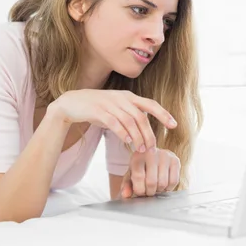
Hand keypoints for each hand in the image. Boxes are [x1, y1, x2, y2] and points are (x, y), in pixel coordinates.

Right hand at [50, 89, 176, 152]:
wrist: (71, 103)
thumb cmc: (96, 108)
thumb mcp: (116, 108)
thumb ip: (130, 115)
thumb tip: (145, 129)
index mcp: (128, 96)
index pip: (150, 104)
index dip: (163, 114)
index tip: (174, 125)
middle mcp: (121, 98)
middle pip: (141, 116)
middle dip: (149, 133)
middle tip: (152, 148)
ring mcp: (109, 103)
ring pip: (129, 120)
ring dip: (137, 136)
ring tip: (140, 150)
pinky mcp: (98, 110)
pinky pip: (114, 122)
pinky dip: (122, 133)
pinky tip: (127, 142)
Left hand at [119, 148, 180, 197]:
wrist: (154, 157)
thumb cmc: (141, 168)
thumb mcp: (131, 175)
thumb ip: (127, 185)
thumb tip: (126, 194)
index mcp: (137, 156)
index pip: (139, 177)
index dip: (140, 190)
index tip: (140, 191)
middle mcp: (151, 153)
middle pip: (151, 182)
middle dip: (149, 192)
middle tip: (148, 191)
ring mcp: (165, 156)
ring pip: (163, 183)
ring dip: (159, 191)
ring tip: (155, 187)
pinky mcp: (175, 160)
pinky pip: (174, 181)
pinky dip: (168, 188)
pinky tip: (163, 185)